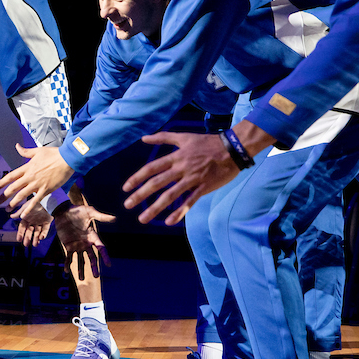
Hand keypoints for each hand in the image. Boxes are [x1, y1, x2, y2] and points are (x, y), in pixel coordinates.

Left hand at [0, 145, 73, 214]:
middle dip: (4, 196)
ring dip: (13, 203)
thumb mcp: (38, 151)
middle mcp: (30, 176)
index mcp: (27, 167)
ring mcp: (37, 184)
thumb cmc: (54, 154)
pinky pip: (35, 201)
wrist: (67, 160)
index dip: (2, 183)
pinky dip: (29, 208)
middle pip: (14, 187)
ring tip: (7, 209)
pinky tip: (23, 215)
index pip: (11, 176)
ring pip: (22, 195)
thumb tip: (16, 146)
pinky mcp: (46, 190)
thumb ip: (26, 151)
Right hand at [16, 202, 52, 247]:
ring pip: (37, 232)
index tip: (19, 240)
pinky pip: (45, 230)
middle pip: (29, 232)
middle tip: (26, 245)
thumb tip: (10, 216)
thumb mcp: (26, 207)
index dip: (20, 233)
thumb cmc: (35, 202)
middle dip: (27, 238)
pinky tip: (42, 237)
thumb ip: (19, 213)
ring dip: (36, 239)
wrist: (47, 199)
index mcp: (27, 218)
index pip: (22, 227)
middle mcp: (33, 221)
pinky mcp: (47, 222)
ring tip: (35, 244)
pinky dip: (44, 234)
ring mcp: (40, 222)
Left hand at [54, 204, 114, 280]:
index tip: (108, 265)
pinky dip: (68, 264)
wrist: (63, 212)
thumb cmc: (77, 211)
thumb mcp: (90, 212)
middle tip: (95, 276)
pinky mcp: (68, 246)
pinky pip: (69, 257)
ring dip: (81, 269)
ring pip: (81, 260)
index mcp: (93, 236)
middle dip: (94, 267)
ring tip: (81, 279)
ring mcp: (77, 246)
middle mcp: (86, 243)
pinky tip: (66, 271)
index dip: (105, 256)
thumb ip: (101, 217)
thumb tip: (114, 218)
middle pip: (92, 258)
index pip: (101, 248)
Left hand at [123, 132, 239, 225]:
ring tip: (143, 218)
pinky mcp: (204, 187)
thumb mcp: (184, 137)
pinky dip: (180, 211)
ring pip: (171, 195)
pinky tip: (169, 221)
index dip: (137, 178)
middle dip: (140, 195)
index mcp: (176, 156)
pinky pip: (190, 201)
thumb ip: (163, 137)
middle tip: (128, 205)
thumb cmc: (207, 142)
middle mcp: (181, 168)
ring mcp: (193, 178)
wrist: (232, 148)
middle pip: (157, 182)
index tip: (125, 188)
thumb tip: (143, 138)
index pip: (152, 168)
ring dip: (155, 208)